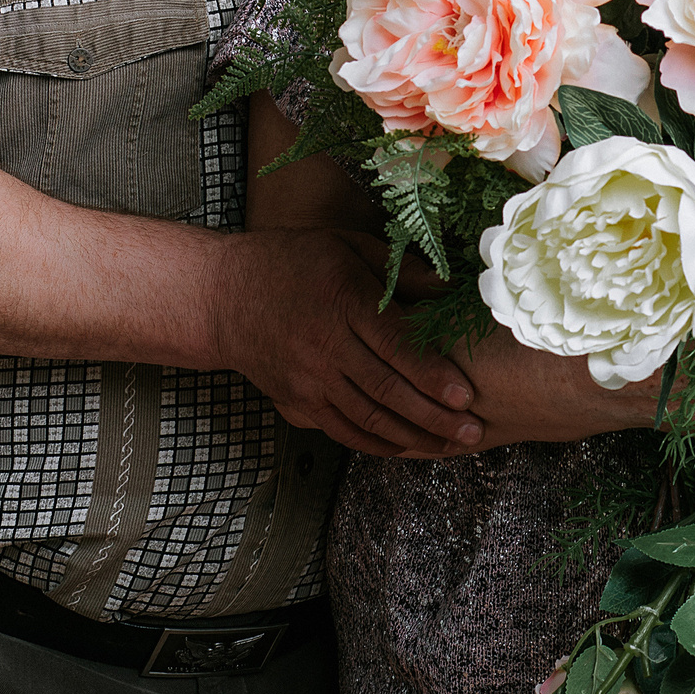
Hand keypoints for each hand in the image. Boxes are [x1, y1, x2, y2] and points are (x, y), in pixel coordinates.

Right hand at [213, 227, 482, 457]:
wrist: (221, 297)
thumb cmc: (291, 262)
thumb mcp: (345, 246)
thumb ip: (398, 270)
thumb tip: (448, 289)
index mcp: (342, 301)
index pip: (394, 346)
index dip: (431, 374)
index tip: (465, 395)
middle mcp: (325, 346)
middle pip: (387, 389)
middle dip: (435, 416)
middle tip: (473, 431)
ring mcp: (309, 379)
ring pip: (368, 417)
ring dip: (414, 437)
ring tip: (452, 446)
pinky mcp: (298, 400)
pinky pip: (343, 429)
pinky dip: (377, 443)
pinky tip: (407, 447)